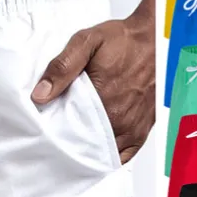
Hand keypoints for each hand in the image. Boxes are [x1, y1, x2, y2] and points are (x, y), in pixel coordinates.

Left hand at [31, 0, 154, 164]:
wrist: (157, 39)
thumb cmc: (123, 40)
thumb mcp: (86, 42)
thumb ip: (62, 67)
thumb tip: (40, 95)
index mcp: (103, 100)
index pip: (68, 132)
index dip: (54, 134)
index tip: (44, 131)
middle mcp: (120, 119)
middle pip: (84, 146)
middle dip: (68, 144)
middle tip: (55, 137)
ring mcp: (132, 128)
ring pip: (101, 153)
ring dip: (86, 151)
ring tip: (71, 143)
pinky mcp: (142, 131)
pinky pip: (122, 155)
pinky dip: (106, 157)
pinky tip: (94, 152)